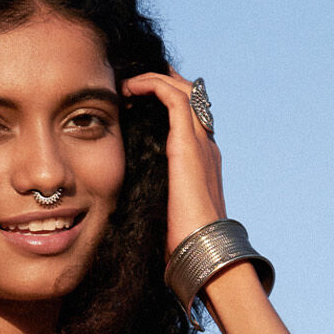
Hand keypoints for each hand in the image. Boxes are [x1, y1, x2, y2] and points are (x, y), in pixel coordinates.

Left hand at [121, 66, 227, 260]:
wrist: (202, 254)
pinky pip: (173, 98)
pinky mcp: (189, 144)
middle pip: (190, 97)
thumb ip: (154, 200)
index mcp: (202, 163)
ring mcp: (201, 143)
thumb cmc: (183, 246)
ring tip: (127, 83)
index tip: (136, 102)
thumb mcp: (165, 214)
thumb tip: (129, 208)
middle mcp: (206, 147)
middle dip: (161, 83)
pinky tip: (129, 88)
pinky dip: (152, 85)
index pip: (189, 119)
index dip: (165, 103)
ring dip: (153, 79)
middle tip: (131, 84)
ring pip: (183, 90)